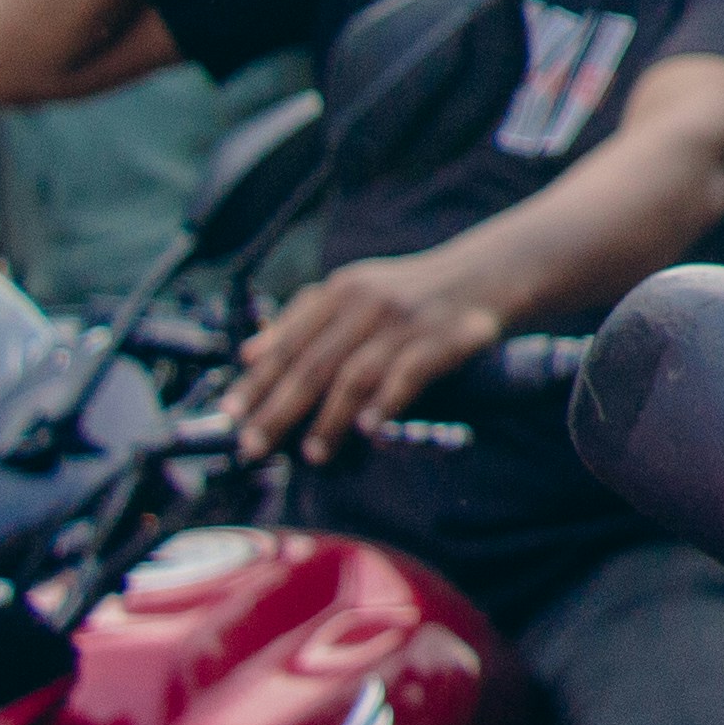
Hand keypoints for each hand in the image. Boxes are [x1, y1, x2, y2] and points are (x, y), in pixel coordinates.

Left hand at [227, 250, 506, 461]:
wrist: (492, 272)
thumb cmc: (416, 291)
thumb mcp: (357, 291)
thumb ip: (303, 318)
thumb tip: (249, 351)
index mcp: (342, 290)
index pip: (288, 341)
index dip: (257, 380)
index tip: (231, 413)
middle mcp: (369, 303)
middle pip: (314, 364)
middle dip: (279, 410)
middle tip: (254, 445)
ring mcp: (407, 321)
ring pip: (355, 375)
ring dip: (329, 418)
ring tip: (312, 452)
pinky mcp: (444, 338)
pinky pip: (407, 375)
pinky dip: (385, 403)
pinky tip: (368, 429)